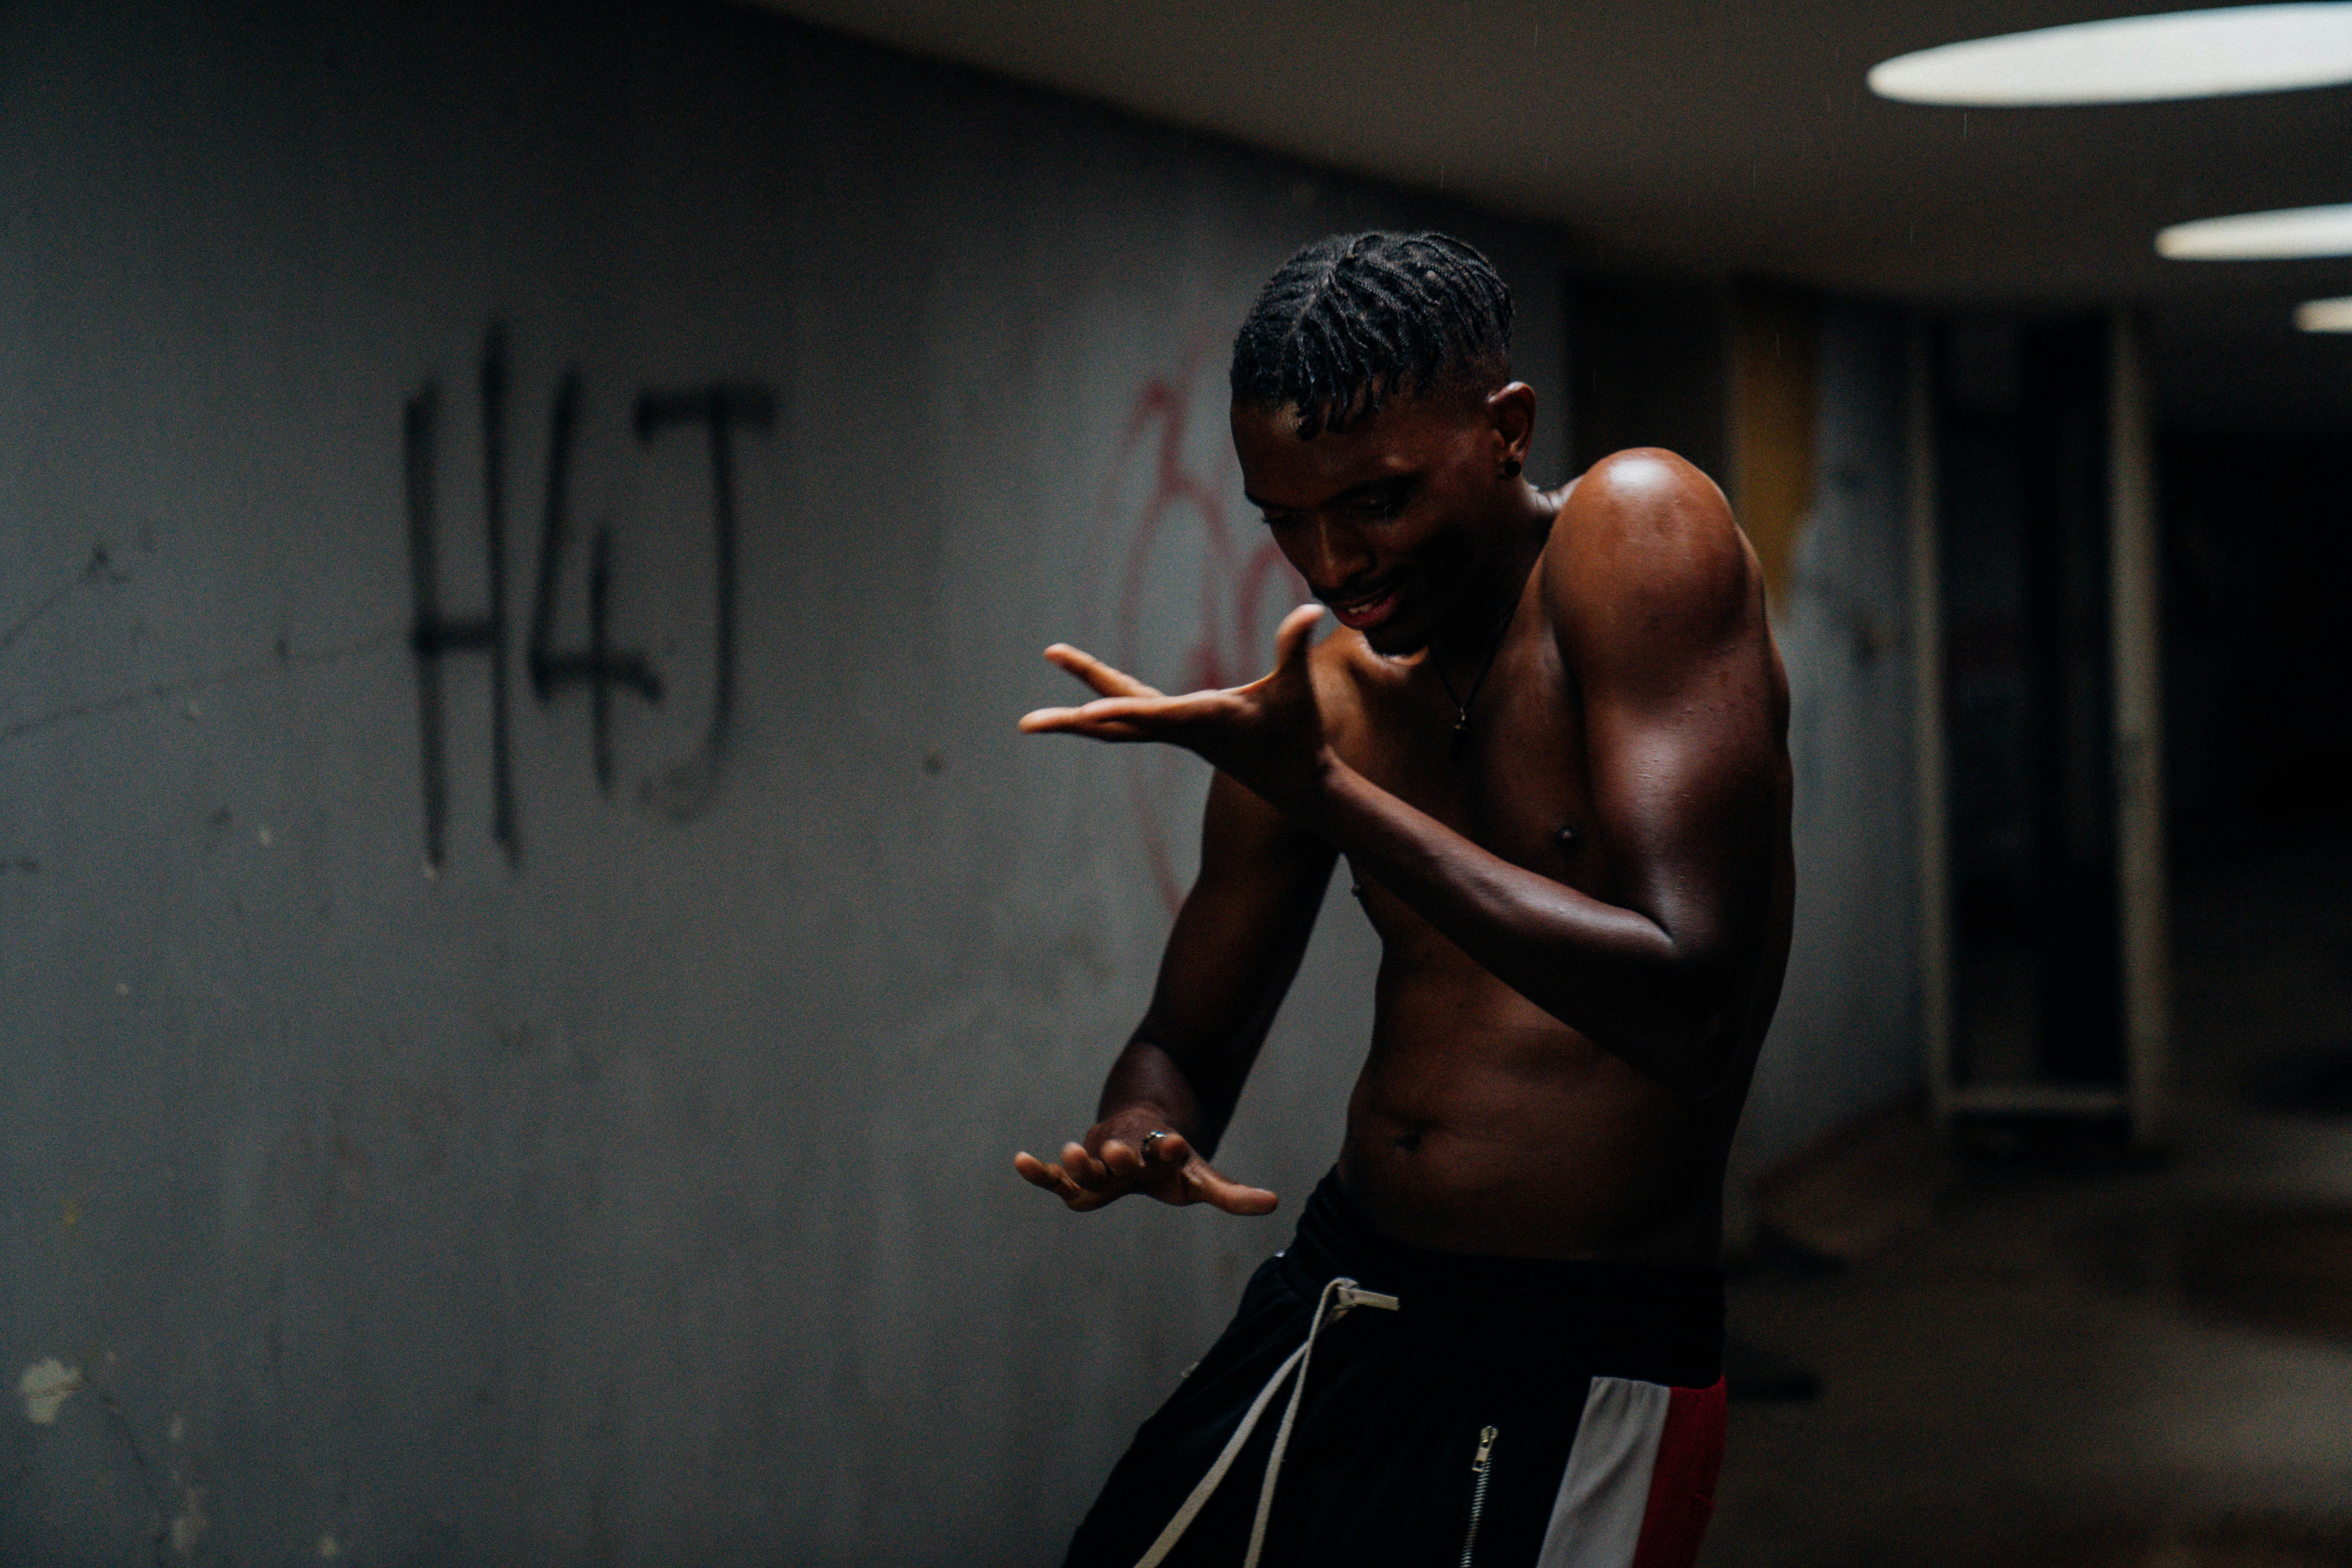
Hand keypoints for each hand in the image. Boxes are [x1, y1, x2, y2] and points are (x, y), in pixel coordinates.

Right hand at [1012, 1120, 1277, 1215]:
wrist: (1142, 1131)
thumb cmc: (1172, 1162)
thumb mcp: (1201, 1179)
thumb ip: (1232, 1194)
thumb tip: (1275, 1202)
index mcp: (1163, 1153)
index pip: (1170, 1150)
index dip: (1173, 1148)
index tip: (1179, 1142)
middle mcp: (1132, 1152)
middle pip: (1126, 1152)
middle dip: (1124, 1153)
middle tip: (1120, 1155)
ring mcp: (1103, 1158)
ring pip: (1091, 1160)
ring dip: (1083, 1161)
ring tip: (1070, 1155)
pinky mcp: (1080, 1169)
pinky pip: (1055, 1175)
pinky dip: (1038, 1171)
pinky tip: (1019, 1161)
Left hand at [1018, 604, 1330, 809]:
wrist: (1296, 783)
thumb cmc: (1297, 734)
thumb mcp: (1297, 690)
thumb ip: (1295, 648)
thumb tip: (1312, 608)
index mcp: (1204, 719)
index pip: (1154, 714)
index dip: (1120, 711)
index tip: (1084, 714)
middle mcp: (1180, 729)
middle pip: (1113, 724)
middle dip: (1069, 720)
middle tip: (1025, 724)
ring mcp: (1174, 732)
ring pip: (1114, 724)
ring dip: (1073, 719)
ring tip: (1031, 721)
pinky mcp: (1178, 730)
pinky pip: (1128, 719)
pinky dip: (1103, 709)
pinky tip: (1086, 700)